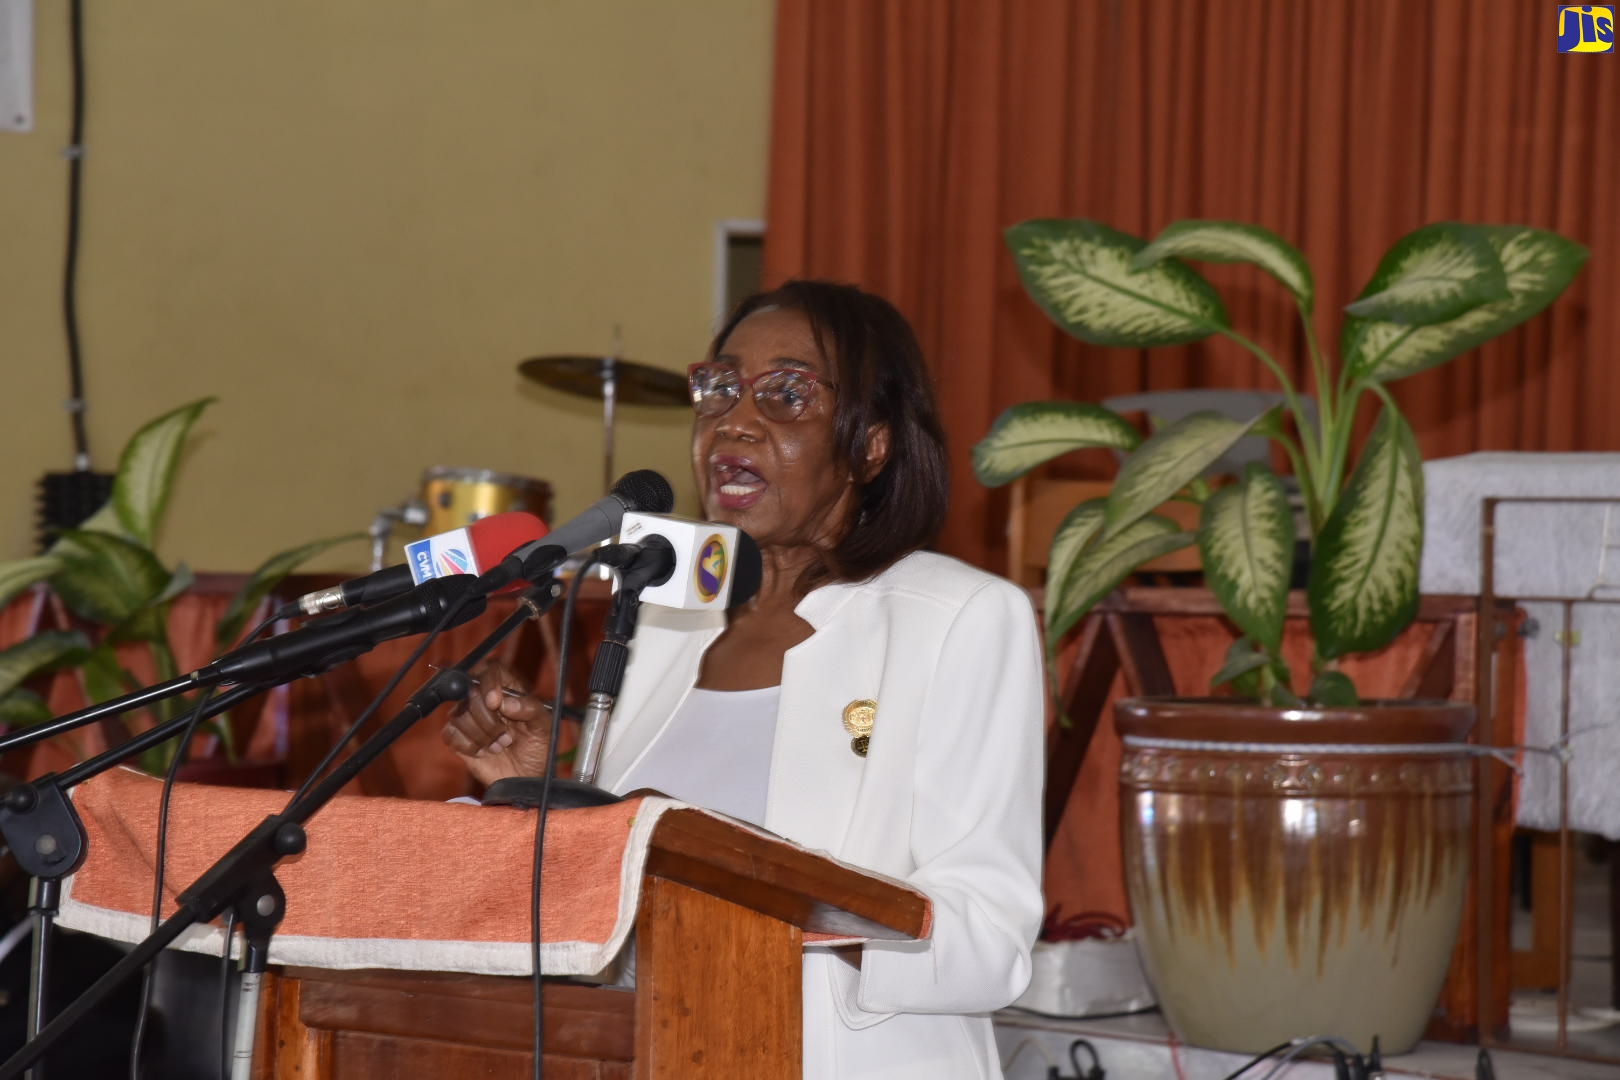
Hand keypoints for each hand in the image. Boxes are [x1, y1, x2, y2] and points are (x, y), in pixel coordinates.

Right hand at [440, 659, 552, 786]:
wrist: (524, 777)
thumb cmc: (536, 748)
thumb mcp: (544, 727)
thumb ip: (531, 709)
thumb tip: (507, 702)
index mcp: (507, 689)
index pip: (490, 671)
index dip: (489, 683)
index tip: (495, 703)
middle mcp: (484, 699)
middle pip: (472, 694)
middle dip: (490, 721)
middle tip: (507, 738)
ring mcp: (468, 717)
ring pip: (459, 715)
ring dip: (481, 736)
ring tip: (498, 746)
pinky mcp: (456, 736)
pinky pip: (450, 733)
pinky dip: (468, 745)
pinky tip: (483, 752)